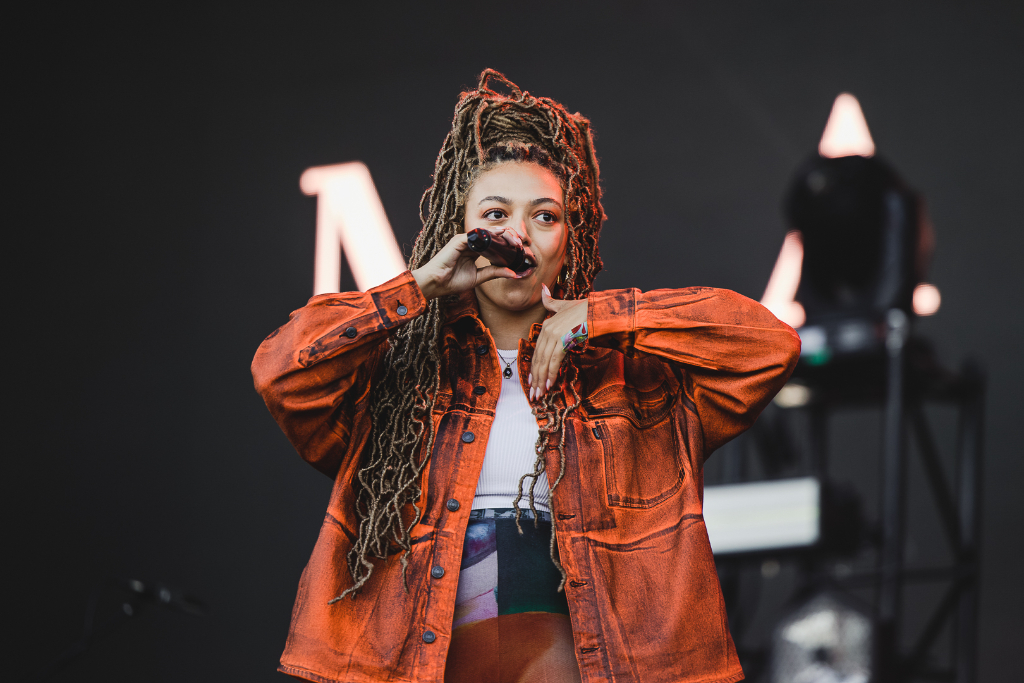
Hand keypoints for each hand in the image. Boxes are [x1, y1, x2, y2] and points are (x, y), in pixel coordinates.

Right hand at [412, 229, 521, 299]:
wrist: (436, 284)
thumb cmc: (452, 281)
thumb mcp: (479, 278)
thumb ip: (494, 272)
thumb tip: (513, 273)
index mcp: (474, 250)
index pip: (493, 243)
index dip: (507, 243)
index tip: (520, 248)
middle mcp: (470, 243)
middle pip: (492, 235)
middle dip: (507, 236)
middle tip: (521, 242)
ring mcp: (464, 240)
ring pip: (486, 232)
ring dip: (501, 234)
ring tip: (514, 239)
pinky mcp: (459, 240)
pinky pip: (476, 234)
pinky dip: (489, 234)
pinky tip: (500, 236)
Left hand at [529, 284, 587, 400]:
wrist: (597, 308)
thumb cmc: (583, 307)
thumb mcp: (564, 304)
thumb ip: (550, 301)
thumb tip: (542, 288)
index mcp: (546, 325)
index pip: (537, 351)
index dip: (534, 368)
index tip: (532, 381)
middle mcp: (547, 330)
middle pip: (538, 359)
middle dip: (535, 378)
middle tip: (533, 393)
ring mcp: (554, 335)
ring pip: (544, 362)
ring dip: (541, 380)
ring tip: (540, 393)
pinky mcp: (563, 340)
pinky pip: (554, 361)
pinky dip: (551, 374)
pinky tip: (550, 384)